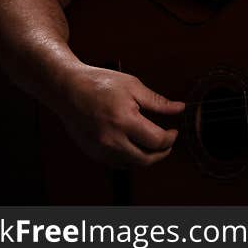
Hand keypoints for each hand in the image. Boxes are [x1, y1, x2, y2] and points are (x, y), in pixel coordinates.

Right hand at [53, 64, 185, 167]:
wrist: (68, 88)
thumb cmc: (99, 83)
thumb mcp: (133, 86)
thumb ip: (158, 101)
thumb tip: (179, 108)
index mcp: (124, 121)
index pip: (156, 141)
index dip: (170, 138)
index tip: (173, 132)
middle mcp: (111, 139)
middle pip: (145, 160)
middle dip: (162, 153)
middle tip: (167, 143)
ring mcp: (100, 148)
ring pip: (131, 164)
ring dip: (145, 158)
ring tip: (152, 144)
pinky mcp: (92, 151)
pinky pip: (116, 163)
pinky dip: (129, 159)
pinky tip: (134, 147)